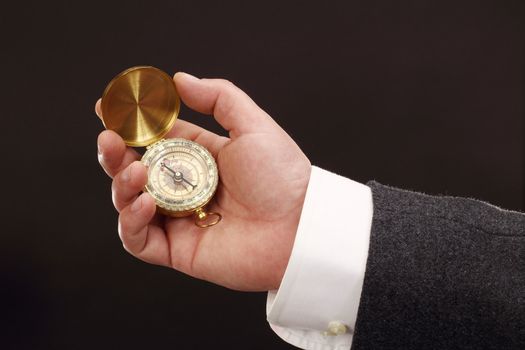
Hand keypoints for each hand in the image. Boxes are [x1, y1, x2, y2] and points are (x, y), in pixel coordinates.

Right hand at [96, 73, 310, 290]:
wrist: (300, 227)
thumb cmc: (282, 177)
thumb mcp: (253, 126)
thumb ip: (219, 98)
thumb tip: (180, 79)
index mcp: (201, 157)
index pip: (155, 139)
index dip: (129, 125)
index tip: (106, 108)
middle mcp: (186, 188)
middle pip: (135, 169)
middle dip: (115, 153)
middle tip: (109, 139)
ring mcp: (179, 219)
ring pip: (129, 202)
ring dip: (121, 184)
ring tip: (136, 171)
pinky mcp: (178, 250)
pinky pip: (139, 240)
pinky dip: (131, 221)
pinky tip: (143, 202)